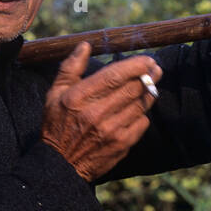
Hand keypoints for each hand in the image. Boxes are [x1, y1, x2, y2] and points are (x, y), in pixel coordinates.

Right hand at [41, 42, 161, 180]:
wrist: (60, 165)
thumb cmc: (57, 125)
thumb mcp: (54, 94)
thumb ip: (70, 68)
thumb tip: (85, 46)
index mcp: (79, 98)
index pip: (115, 76)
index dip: (136, 65)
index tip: (147, 60)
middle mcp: (97, 113)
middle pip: (133, 88)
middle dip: (149, 75)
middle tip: (155, 68)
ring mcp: (112, 130)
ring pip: (141, 104)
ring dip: (148, 92)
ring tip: (149, 85)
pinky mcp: (122, 144)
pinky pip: (142, 122)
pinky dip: (142, 113)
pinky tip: (136, 110)